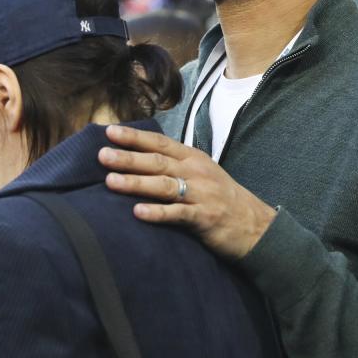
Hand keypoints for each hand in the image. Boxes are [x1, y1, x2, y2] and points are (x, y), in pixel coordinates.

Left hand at [98, 125, 277, 259]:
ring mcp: (202, 194)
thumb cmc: (222, 198)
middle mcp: (197, 172)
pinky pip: (178, 213)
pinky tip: (138, 212)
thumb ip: (175, 165)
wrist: (256, 226)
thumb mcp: (202, 173)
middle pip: (157, 161)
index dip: (135, 137)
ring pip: (164, 185)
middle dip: (128, 158)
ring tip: (111, 182)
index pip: (160, 143)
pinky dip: (158, 212)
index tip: (109, 132)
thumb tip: (139, 158)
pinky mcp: (205, 218)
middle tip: (101, 155)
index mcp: (193, 158)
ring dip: (136, 183)